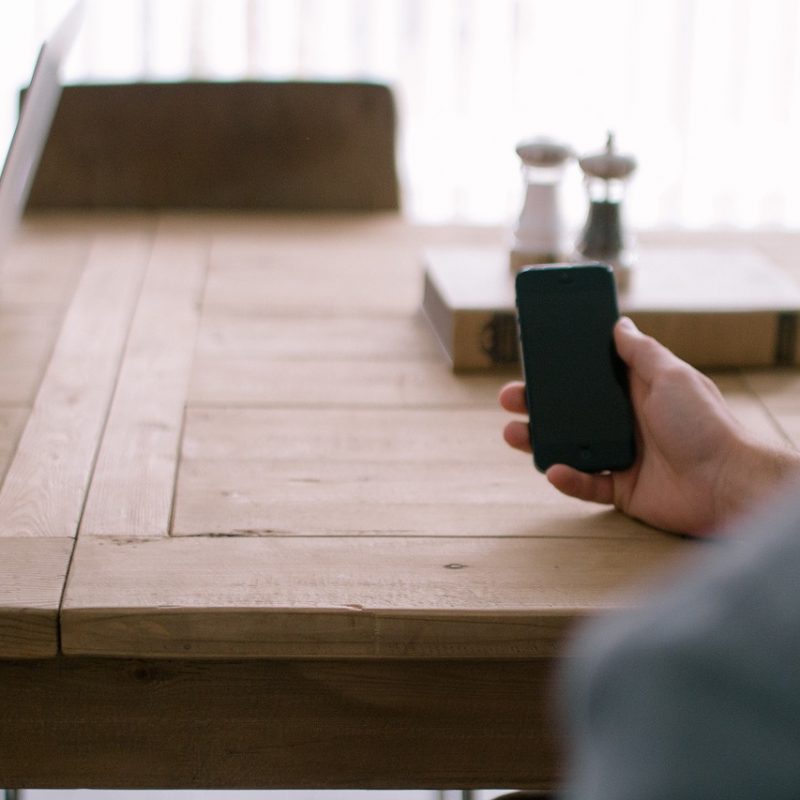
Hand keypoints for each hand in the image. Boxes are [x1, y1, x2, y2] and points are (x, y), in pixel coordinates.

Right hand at [500, 317, 799, 534]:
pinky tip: (554, 470)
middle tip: (510, 396)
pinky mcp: (620, 488)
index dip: (560, 368)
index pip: (588, 376)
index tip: (533, 358)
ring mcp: (620, 455)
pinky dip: (568, 479)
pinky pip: (585, 485)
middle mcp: (624, 421)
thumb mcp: (672, 375)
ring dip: (538, 440)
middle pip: (569, 411)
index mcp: (634, 391)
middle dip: (535, 403)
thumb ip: (642, 352)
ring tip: (513, 432)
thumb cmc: (705, 424)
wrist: (726, 483)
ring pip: (568, 447)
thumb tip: (619, 323)